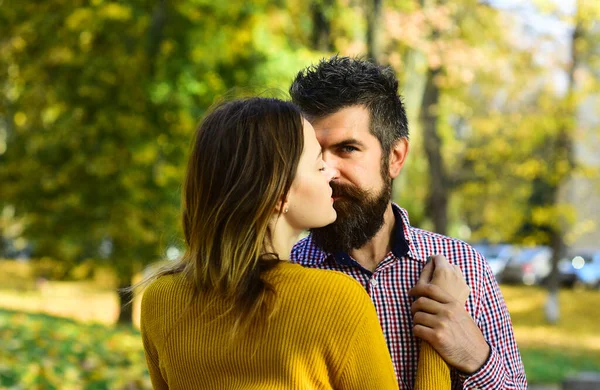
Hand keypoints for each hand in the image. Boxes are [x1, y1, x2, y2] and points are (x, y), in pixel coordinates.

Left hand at [409, 255, 489, 373]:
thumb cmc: (468, 335)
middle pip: (420, 302)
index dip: (417, 289)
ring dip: (415, 321)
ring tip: (420, 325)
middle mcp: (447, 312)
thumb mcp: (462, 314)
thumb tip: (429, 297)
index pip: (431, 289)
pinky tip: (421, 334)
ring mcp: (442, 324)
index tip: (411, 293)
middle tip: (414, 312)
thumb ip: (448, 305)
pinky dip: (416, 331)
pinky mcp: (436, 337)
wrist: (476, 356)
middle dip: (414, 307)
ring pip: (417, 316)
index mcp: (454, 304)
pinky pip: (417, 329)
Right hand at [417, 254, 469, 303]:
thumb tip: (430, 261)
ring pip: (455, 270)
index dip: (431, 260)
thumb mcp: (421, 286)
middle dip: (440, 267)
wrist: (444, 319)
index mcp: (443, 271)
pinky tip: (448, 289)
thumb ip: (425, 270)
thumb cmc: (428, 302)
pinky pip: (460, 279)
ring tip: (441, 282)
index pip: (438, 257)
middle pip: (447, 263)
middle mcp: (455, 274)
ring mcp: (462, 281)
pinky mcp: (466, 289)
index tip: (428, 267)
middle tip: (433, 276)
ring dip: (448, 273)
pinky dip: (454, 280)